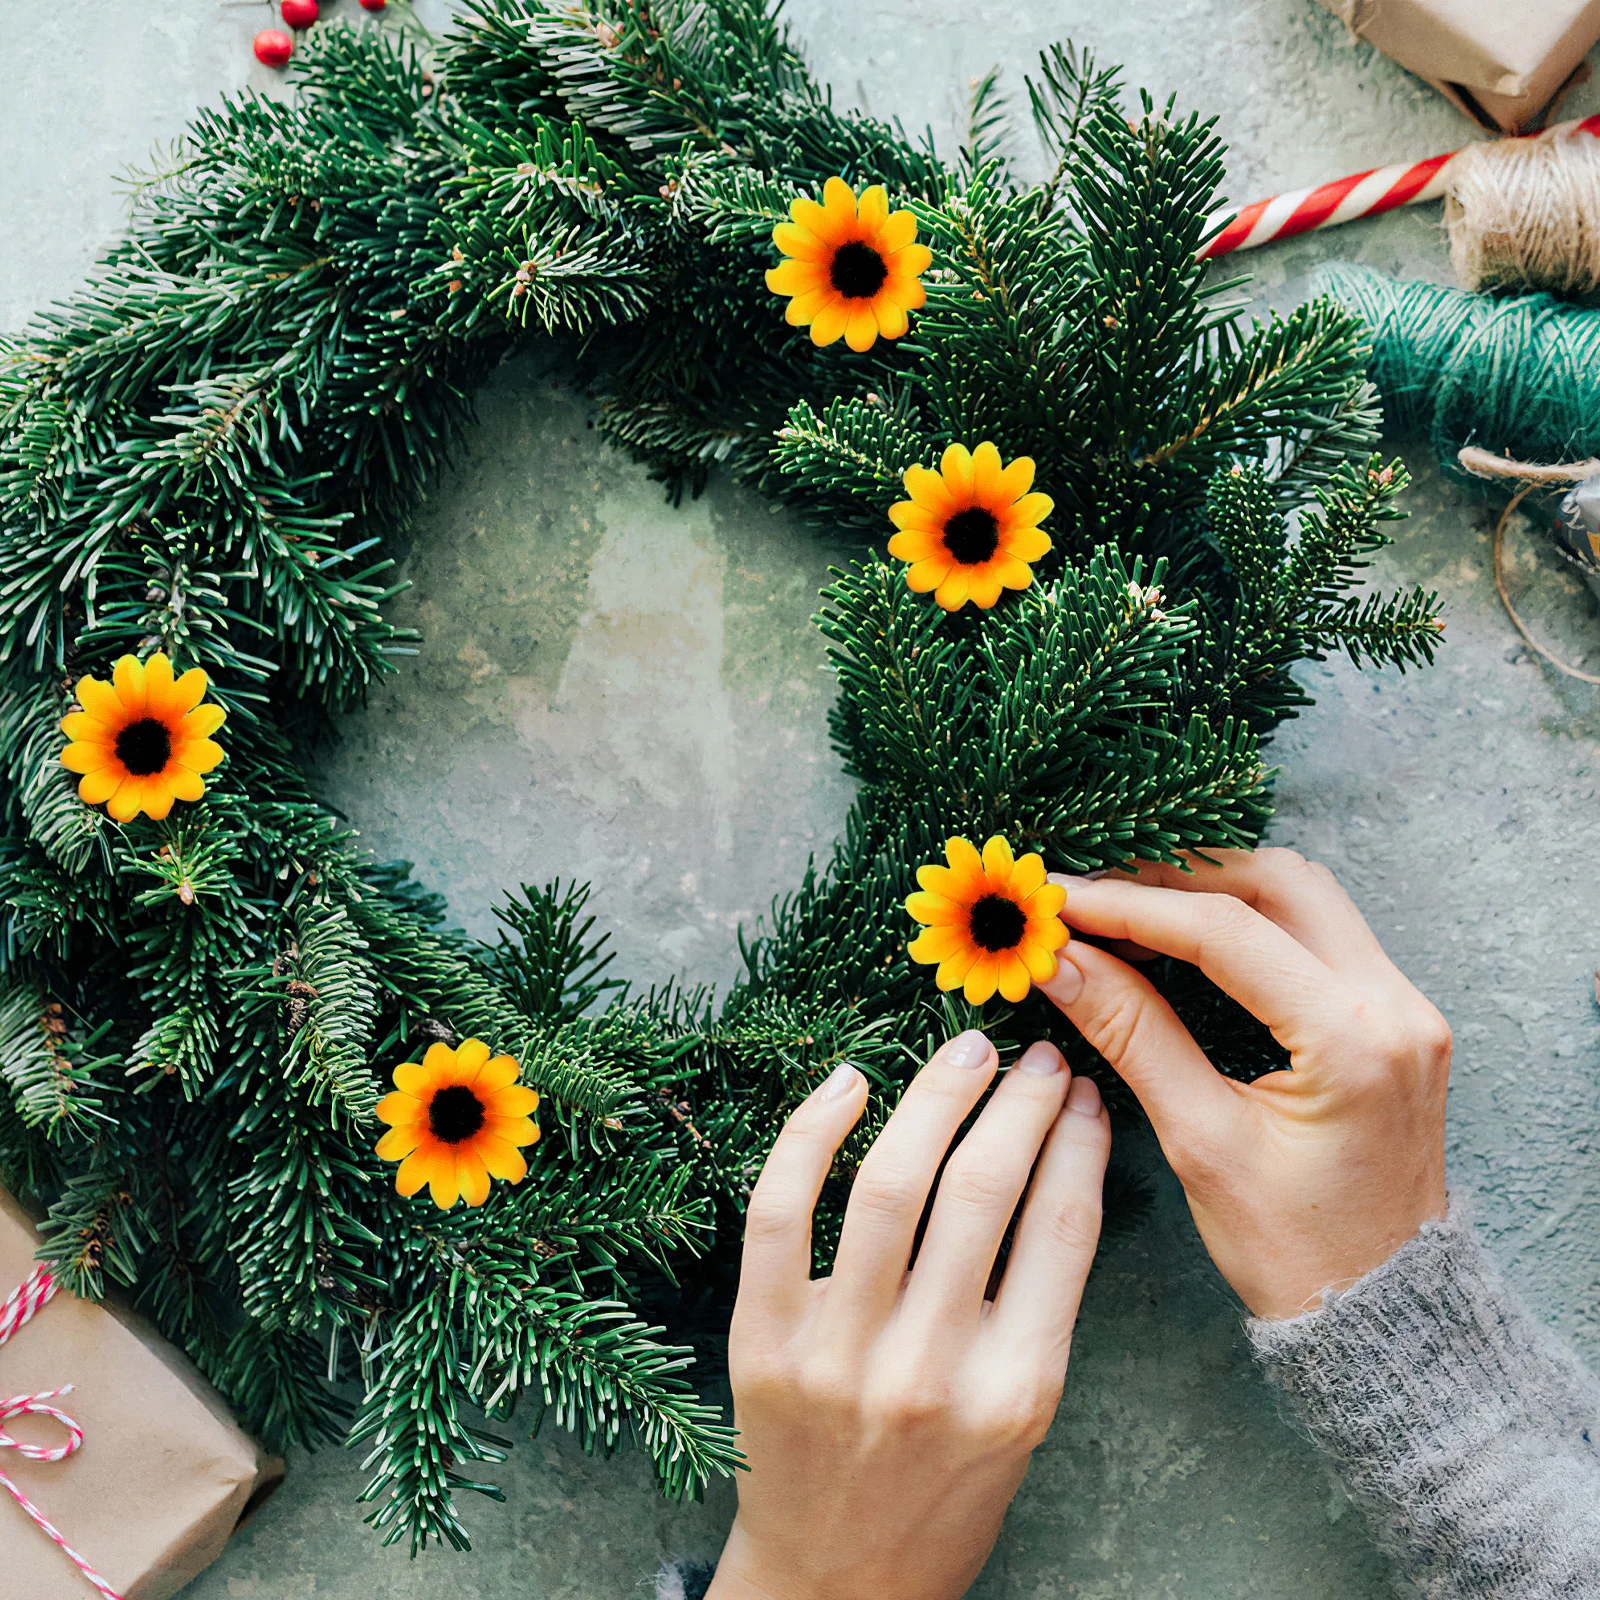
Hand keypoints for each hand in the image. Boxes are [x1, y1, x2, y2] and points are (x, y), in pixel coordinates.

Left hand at [708, 1030, 1110, 1599]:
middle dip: (1019, 1103)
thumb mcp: (1021, 1418)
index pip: (1061, 1229)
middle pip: (982, 1190)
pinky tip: (849, 1081)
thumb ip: (1039, 1307)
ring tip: (966, 1052)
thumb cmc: (941, 1496)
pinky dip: (810, 1132)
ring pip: (889, 1184)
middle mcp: (928, 1371)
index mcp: (1014, 1393)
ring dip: (935, 1097)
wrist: (835, 1584)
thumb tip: (1056, 1161)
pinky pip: (780, 1211)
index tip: (1084, 1093)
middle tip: (1035, 1058)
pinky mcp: (761, 1341)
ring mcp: (837, 1355)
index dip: (1078, 1141)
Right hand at [1037, 848, 1448, 1320]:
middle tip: (1090, 892)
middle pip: (1276, 883)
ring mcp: (1404, 1006)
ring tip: (1128, 905)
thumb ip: (1133, 1036)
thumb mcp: (1201, 1144)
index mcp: (1353, 1042)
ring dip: (1213, 886)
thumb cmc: (1296, 1252)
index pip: (1226, 932)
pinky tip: (1183, 935)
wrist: (1383, 1312)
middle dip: (1174, 874)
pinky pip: (1317, 931)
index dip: (1129, 904)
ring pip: (1302, 894)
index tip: (1057, 900)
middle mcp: (1394, 1006)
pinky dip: (1247, 918)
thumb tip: (1060, 961)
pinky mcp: (1393, 1017)